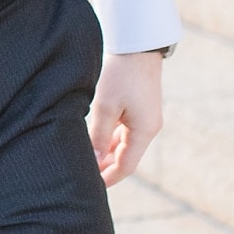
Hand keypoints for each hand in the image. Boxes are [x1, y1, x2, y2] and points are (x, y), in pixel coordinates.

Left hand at [89, 51, 164, 187]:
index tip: (91, 188)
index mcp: (144, 131)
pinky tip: (94, 141)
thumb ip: (99, 136)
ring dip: (106, 153)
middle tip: (84, 177)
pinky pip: (124, 131)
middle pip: (126, 157)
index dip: (108, 178)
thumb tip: (94, 162)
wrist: (137, 45)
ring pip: (124, 144)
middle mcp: (149, 128)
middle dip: (106, 168)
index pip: (126, 166)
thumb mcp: (105, 106)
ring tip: (86, 161)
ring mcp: (146, 118)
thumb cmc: (121, 74)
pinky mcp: (140, 108)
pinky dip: (110, 139)